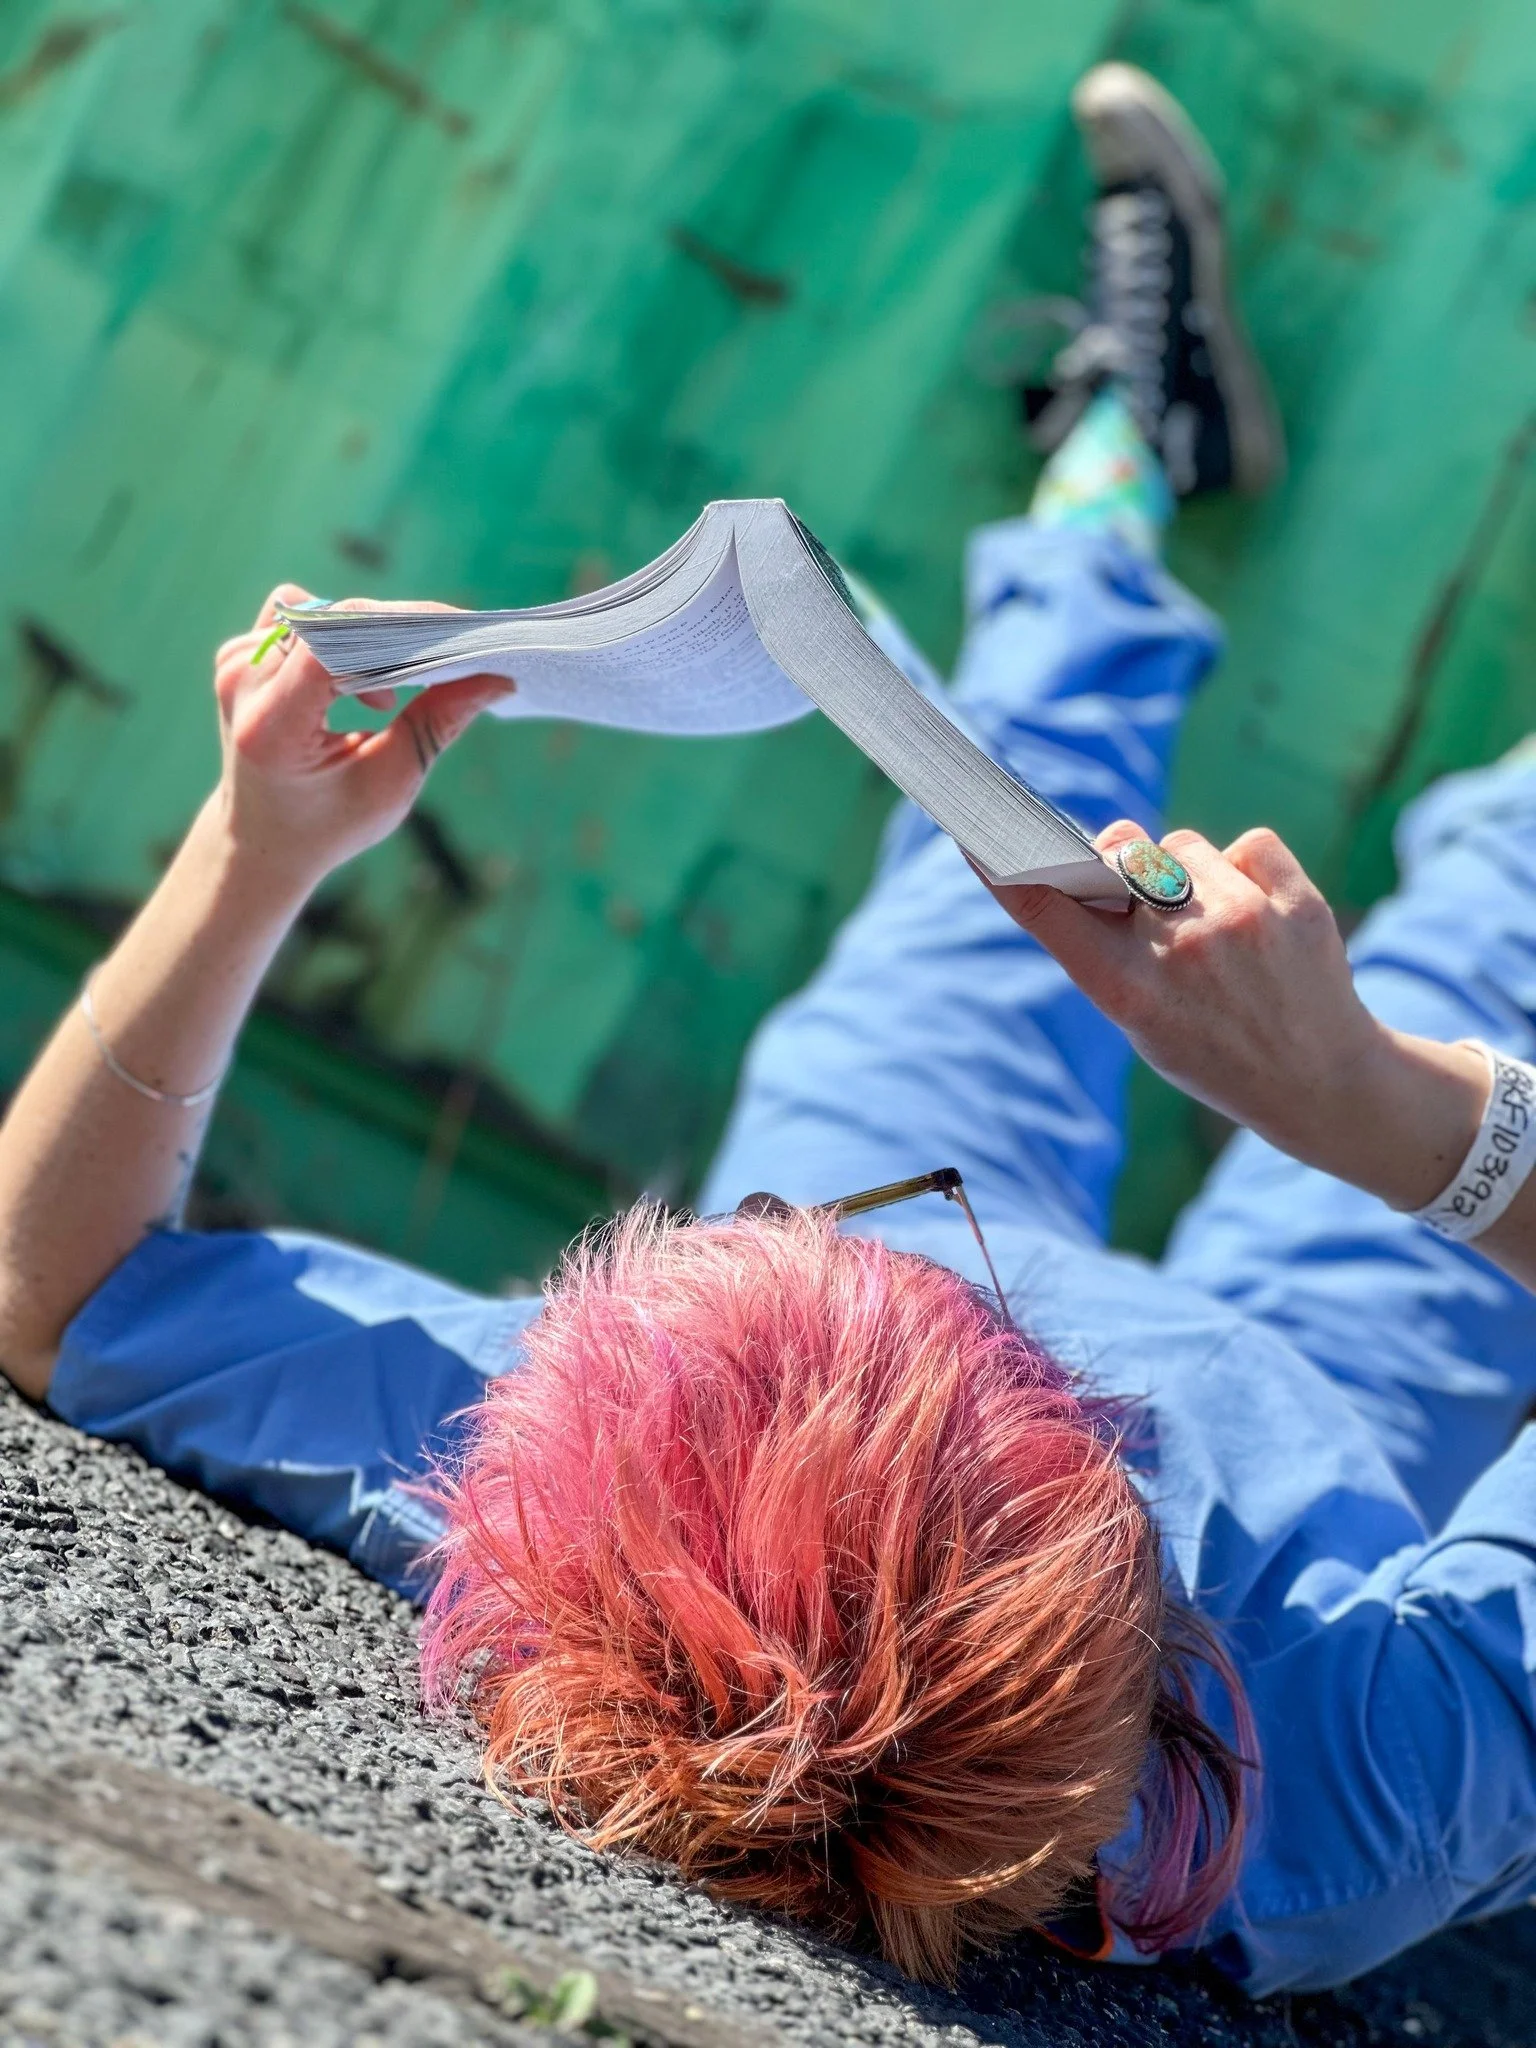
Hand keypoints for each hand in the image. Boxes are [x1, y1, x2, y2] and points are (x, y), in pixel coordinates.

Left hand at [211, 584, 512, 894]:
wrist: (261, 843)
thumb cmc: (329, 825)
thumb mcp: (392, 783)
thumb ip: (438, 723)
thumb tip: (497, 676)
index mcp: (272, 727)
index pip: (335, 647)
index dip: (401, 629)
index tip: (460, 636)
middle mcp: (243, 685)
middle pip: (333, 622)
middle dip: (400, 632)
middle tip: (450, 657)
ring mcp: (235, 665)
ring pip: (318, 611)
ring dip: (365, 638)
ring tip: (382, 702)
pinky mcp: (240, 655)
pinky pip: (299, 616)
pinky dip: (339, 638)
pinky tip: (353, 683)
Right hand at [985, 821, 1488, 1206]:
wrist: (1323, 1084)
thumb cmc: (1217, 1051)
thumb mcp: (1142, 1021)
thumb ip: (1111, 948)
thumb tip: (1098, 855)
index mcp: (1125, 990)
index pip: (1044, 909)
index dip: (1003, 866)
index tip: (977, 831)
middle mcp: (1178, 950)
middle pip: (1120, 850)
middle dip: (1120, 854)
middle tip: (1134, 883)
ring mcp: (1241, 922)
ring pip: (1184, 846)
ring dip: (1189, 871)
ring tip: (1217, 927)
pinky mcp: (1296, 902)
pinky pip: (1247, 845)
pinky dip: (1247, 870)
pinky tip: (1260, 914)